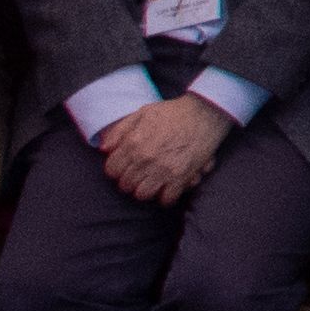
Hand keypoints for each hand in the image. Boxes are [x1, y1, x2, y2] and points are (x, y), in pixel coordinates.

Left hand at [99, 95, 233, 207]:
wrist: (205, 112)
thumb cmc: (173, 112)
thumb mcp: (143, 112)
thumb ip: (120, 130)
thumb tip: (104, 149)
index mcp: (134, 143)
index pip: (112, 170)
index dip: (116, 169)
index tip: (124, 168)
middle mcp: (145, 158)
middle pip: (125, 185)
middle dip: (130, 181)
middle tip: (139, 175)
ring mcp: (163, 169)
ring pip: (142, 194)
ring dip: (145, 190)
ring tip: (151, 182)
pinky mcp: (181, 176)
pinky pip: (166, 199)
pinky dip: (166, 197)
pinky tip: (167, 188)